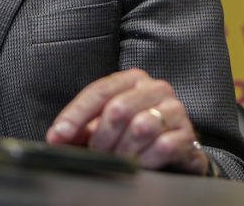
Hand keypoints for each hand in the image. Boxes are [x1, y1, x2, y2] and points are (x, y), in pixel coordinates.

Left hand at [46, 68, 210, 174]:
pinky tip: (140, 164)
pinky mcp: (187, 133)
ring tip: (120, 159)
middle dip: (101, 138)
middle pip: (118, 109)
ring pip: (140, 126)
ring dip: (124, 150)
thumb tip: (57, 137)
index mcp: (132, 79)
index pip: (99, 91)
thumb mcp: (104, 125)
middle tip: (97, 154)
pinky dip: (145, 160)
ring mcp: (174, 109)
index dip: (75, 115)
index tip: (58, 136)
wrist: (174, 148)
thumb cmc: (132, 133)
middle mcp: (155, 88)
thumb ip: (81, 127)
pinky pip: (162, 146)